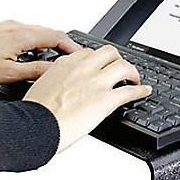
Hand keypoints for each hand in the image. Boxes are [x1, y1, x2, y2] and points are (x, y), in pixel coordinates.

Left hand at [0, 20, 80, 86]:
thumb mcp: (8, 74)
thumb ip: (36, 72)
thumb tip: (56, 72)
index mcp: (22, 34)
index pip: (57, 36)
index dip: (73, 47)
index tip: (82, 57)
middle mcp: (17, 26)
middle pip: (50, 33)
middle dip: (63, 47)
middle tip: (72, 62)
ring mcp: (8, 27)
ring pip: (38, 34)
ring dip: (48, 46)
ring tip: (53, 63)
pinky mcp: (1, 31)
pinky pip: (26, 35)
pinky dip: (35, 45)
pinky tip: (32, 58)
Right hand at [24, 45, 152, 152]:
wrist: (36, 126)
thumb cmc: (35, 112)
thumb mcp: (41, 86)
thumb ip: (55, 81)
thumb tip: (59, 87)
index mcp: (65, 64)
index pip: (87, 53)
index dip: (98, 60)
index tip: (100, 66)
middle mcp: (83, 68)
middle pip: (109, 53)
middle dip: (117, 60)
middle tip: (120, 69)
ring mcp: (96, 82)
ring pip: (123, 66)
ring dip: (132, 73)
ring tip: (135, 79)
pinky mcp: (106, 99)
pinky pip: (130, 91)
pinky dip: (141, 90)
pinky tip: (144, 91)